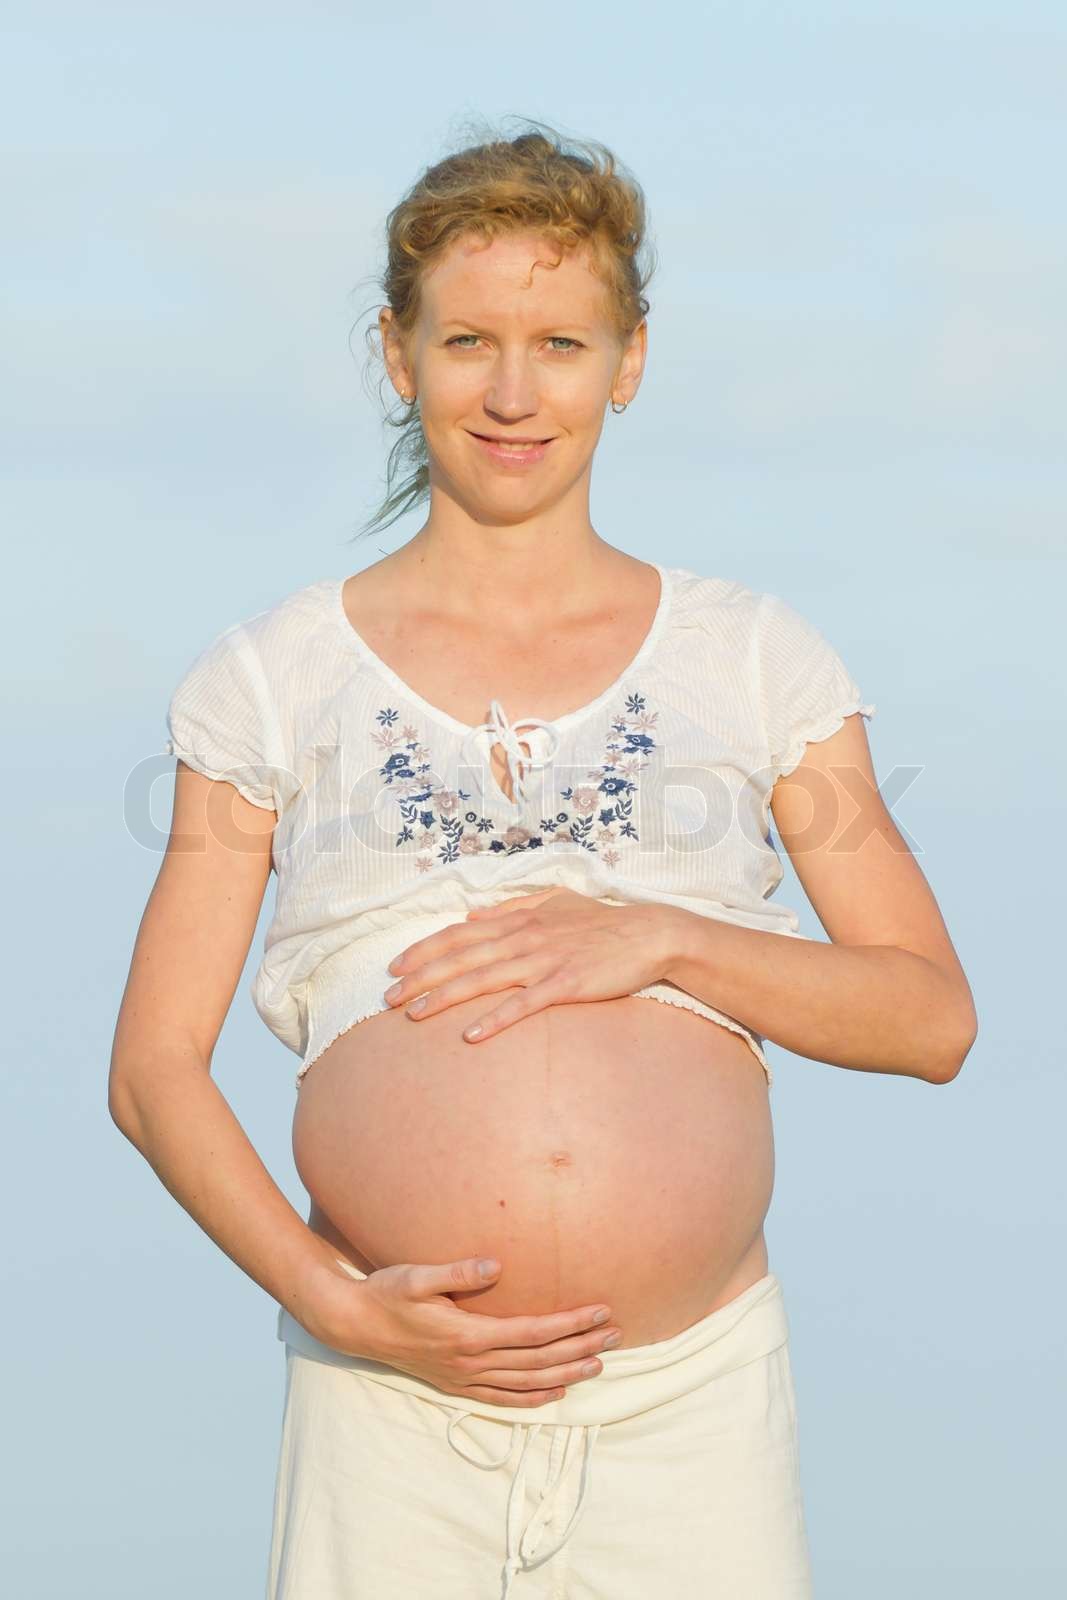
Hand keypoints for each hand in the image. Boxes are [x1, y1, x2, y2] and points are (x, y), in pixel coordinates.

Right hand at [301, 1254, 622, 1407]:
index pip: (533, 1331)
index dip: (570, 1323)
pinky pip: (503, 1399)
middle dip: (580, 1347)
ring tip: (599, 1363)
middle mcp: (471, 1362)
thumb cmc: (387, 1293)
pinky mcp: (457, 1385)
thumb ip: (456, 1272)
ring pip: (527, 1382)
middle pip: (539, 1359)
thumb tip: (495, 1266)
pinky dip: (533, 1398)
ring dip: (566, 1373)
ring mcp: (464, 1378)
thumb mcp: (416, 1275)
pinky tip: (556, 1393)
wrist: (355, 1325)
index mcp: (467, 1334)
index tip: (600, 1311)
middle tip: (616, 1335)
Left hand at [383, 886, 673, 1041]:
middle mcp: (524, 938)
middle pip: (461, 957)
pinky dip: (496, 1019)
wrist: (649, 934)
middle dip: (421, 978)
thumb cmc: (602, 921)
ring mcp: (544, 961)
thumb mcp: (555, 902)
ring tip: (414, 1016)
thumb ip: (512, 908)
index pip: (459, 933)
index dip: (424, 950)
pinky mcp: (566, 985)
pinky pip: (524, 1004)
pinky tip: (471, 1035)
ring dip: (445, 997)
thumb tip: (473, 913)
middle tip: (388, 998)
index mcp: (519, 920)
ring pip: (483, 979)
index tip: (395, 966)